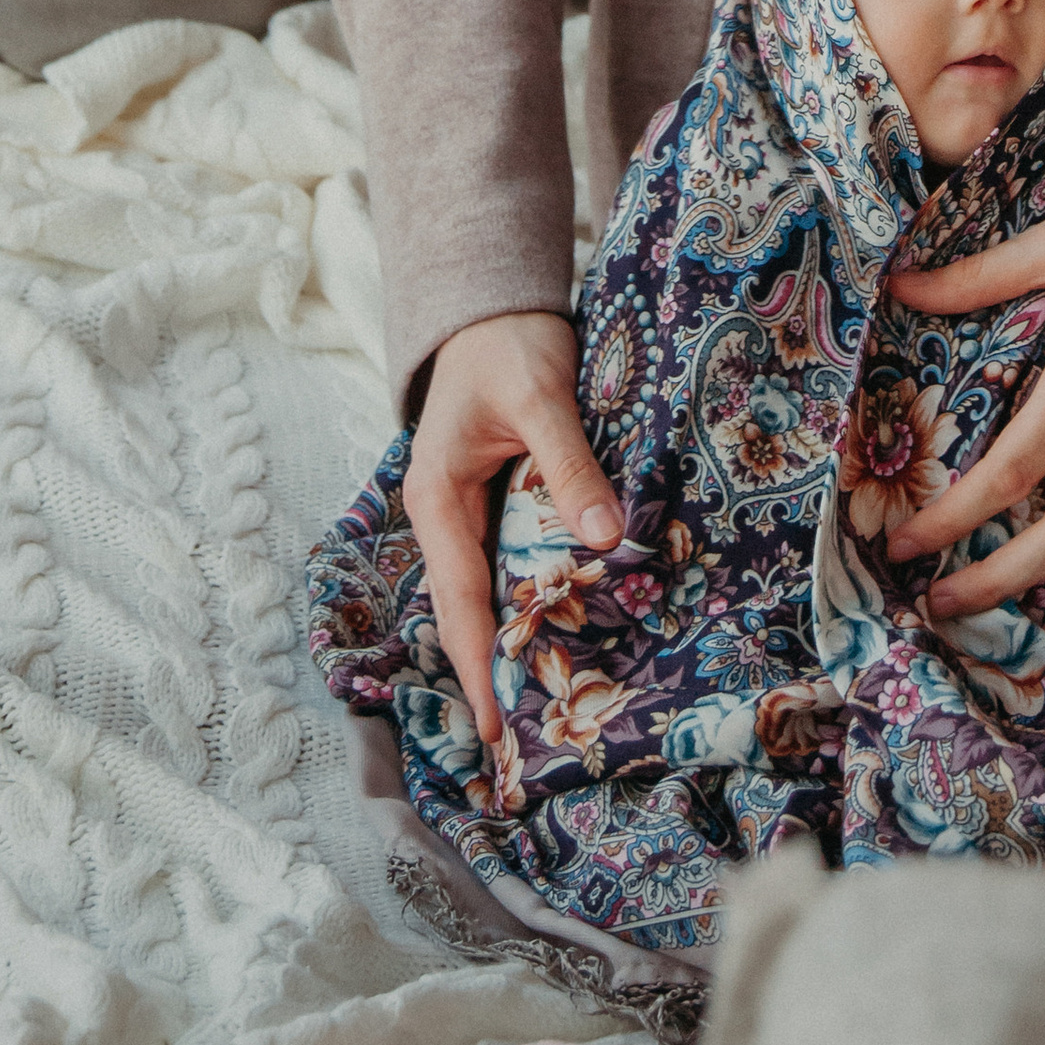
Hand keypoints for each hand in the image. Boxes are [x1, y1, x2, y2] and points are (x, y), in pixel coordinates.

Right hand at [406, 310, 619, 745]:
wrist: (495, 305)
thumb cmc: (507, 344)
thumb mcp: (540, 397)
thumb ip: (569, 464)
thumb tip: (605, 537)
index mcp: (439, 498)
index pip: (461, 599)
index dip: (478, 664)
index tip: (496, 725)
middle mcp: (449, 514)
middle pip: (472, 608)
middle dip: (497, 670)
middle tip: (529, 740)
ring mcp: (472, 510)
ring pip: (494, 588)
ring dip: (518, 638)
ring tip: (550, 705)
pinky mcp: (499, 499)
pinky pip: (515, 560)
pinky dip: (538, 596)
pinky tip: (569, 629)